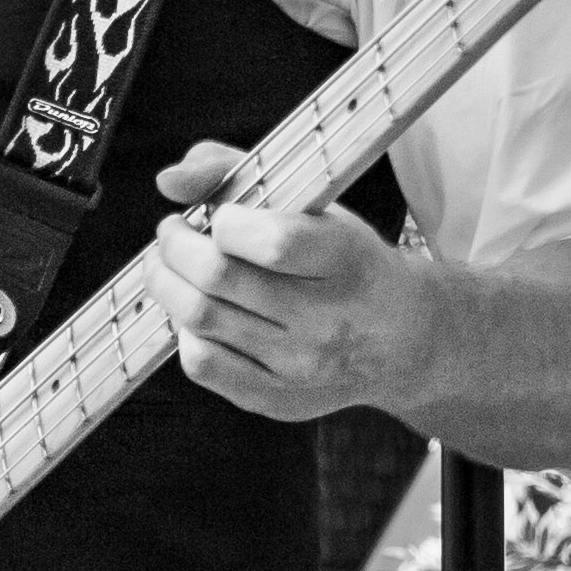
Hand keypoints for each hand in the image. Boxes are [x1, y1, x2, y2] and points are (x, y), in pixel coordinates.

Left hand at [153, 141, 444, 423]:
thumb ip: (238, 172)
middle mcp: (326, 319)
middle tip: (172, 233)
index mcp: (346, 260)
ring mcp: (299, 366)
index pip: (271, 241)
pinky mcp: (274, 398)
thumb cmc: (348, 261)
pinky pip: (201, 364)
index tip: (220, 215)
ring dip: (167, 283)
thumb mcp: (316, 204)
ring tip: (170, 266)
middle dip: (175, 246)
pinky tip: (195, 311)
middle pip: (217, 277)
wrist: (403, 340)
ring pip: (199, 319)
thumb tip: (168, 181)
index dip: (227, 221)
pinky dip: (184, 330)